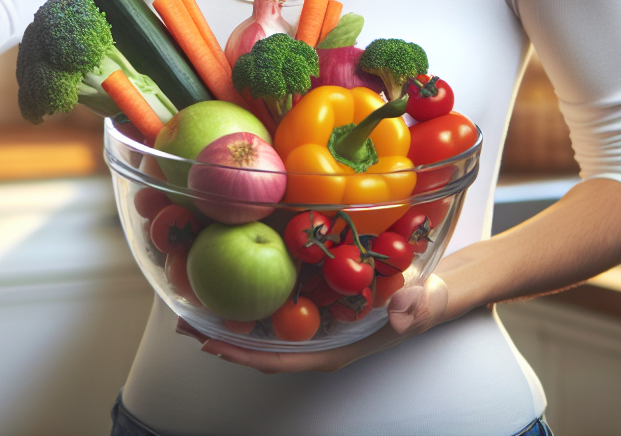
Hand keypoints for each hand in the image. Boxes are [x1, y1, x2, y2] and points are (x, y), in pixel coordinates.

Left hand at [175, 275, 447, 373]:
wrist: (436, 282)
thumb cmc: (428, 298)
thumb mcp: (425, 304)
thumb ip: (414, 310)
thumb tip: (397, 315)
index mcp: (336, 347)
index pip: (284, 358)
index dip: (246, 354)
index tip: (211, 344)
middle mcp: (319, 334)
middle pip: (263, 342)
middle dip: (223, 335)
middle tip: (183, 319)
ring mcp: (316, 315)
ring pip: (265, 320)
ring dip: (231, 310)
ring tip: (192, 296)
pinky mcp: (315, 291)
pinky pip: (278, 291)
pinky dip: (252, 283)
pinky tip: (232, 262)